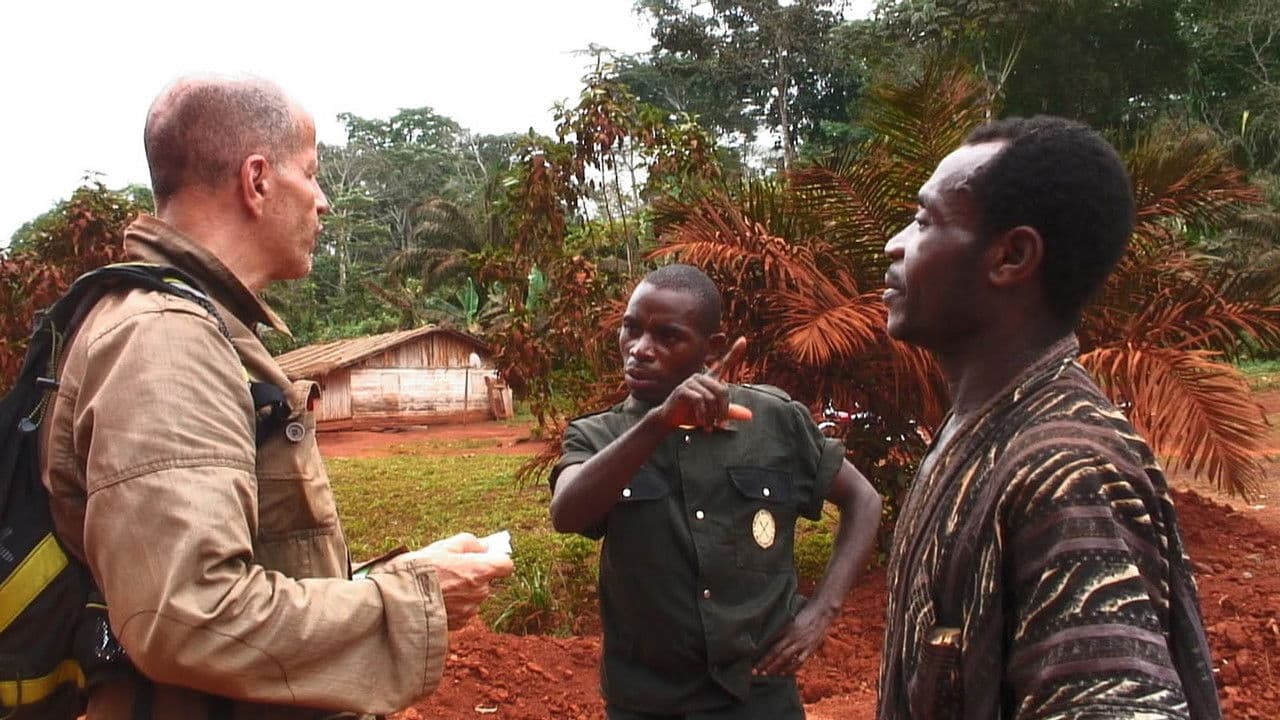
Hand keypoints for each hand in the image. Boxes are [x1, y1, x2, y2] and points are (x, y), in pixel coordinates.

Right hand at [385, 532, 514, 629]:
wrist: (400, 600)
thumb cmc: (422, 570)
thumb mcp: (445, 546)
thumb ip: (470, 543)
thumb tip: (484, 547)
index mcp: (481, 570)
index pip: (506, 565)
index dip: (496, 560)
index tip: (484, 556)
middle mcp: (480, 592)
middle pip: (487, 581)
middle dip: (474, 575)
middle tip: (451, 569)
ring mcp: (471, 610)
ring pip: (473, 597)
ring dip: (462, 592)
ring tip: (438, 586)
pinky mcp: (459, 624)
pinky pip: (462, 611)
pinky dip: (453, 606)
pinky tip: (436, 600)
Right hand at [657, 336, 750, 428]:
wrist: (670, 420)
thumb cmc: (691, 414)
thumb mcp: (714, 414)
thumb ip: (730, 412)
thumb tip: (749, 416)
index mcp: (710, 380)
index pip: (724, 364)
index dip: (734, 353)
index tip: (743, 340)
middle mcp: (701, 377)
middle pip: (723, 391)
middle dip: (723, 410)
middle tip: (719, 424)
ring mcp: (691, 381)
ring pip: (711, 398)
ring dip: (712, 416)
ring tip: (708, 425)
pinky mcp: (683, 389)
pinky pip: (699, 400)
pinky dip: (702, 414)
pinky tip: (701, 422)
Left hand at [752, 603, 833, 675]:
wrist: (823, 610)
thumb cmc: (805, 610)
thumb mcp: (790, 616)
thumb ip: (781, 625)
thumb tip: (767, 632)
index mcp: (786, 627)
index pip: (771, 641)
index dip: (762, 651)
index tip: (752, 658)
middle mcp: (793, 636)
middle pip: (776, 652)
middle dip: (765, 663)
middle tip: (754, 671)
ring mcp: (802, 643)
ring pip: (786, 658)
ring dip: (775, 667)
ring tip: (766, 674)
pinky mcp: (810, 648)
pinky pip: (800, 660)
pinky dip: (791, 668)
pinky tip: (784, 673)